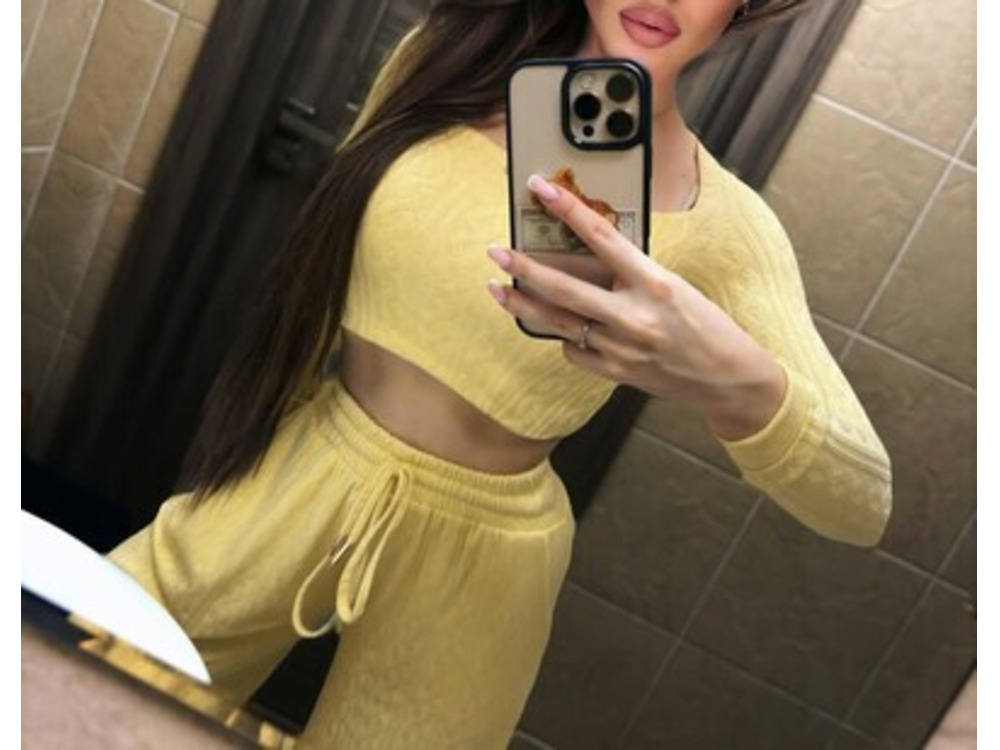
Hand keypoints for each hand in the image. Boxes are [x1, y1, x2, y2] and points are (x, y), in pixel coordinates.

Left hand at [487, 174, 785, 439]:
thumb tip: (585, 256)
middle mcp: (634, 316)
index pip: (602, 238)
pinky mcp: (615, 373)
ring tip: (497, 289)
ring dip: (522, 305)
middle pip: (564, 289)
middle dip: (524, 269)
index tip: (541, 190)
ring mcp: (621, 348)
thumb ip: (631, 274)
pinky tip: (564, 328)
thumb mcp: (673, 286)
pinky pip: (573, 351)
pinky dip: (565, 337)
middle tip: (496, 252)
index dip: (568, 210)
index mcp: (655, 283)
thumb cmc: (703, 324)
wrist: (726, 376)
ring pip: (557, 323)